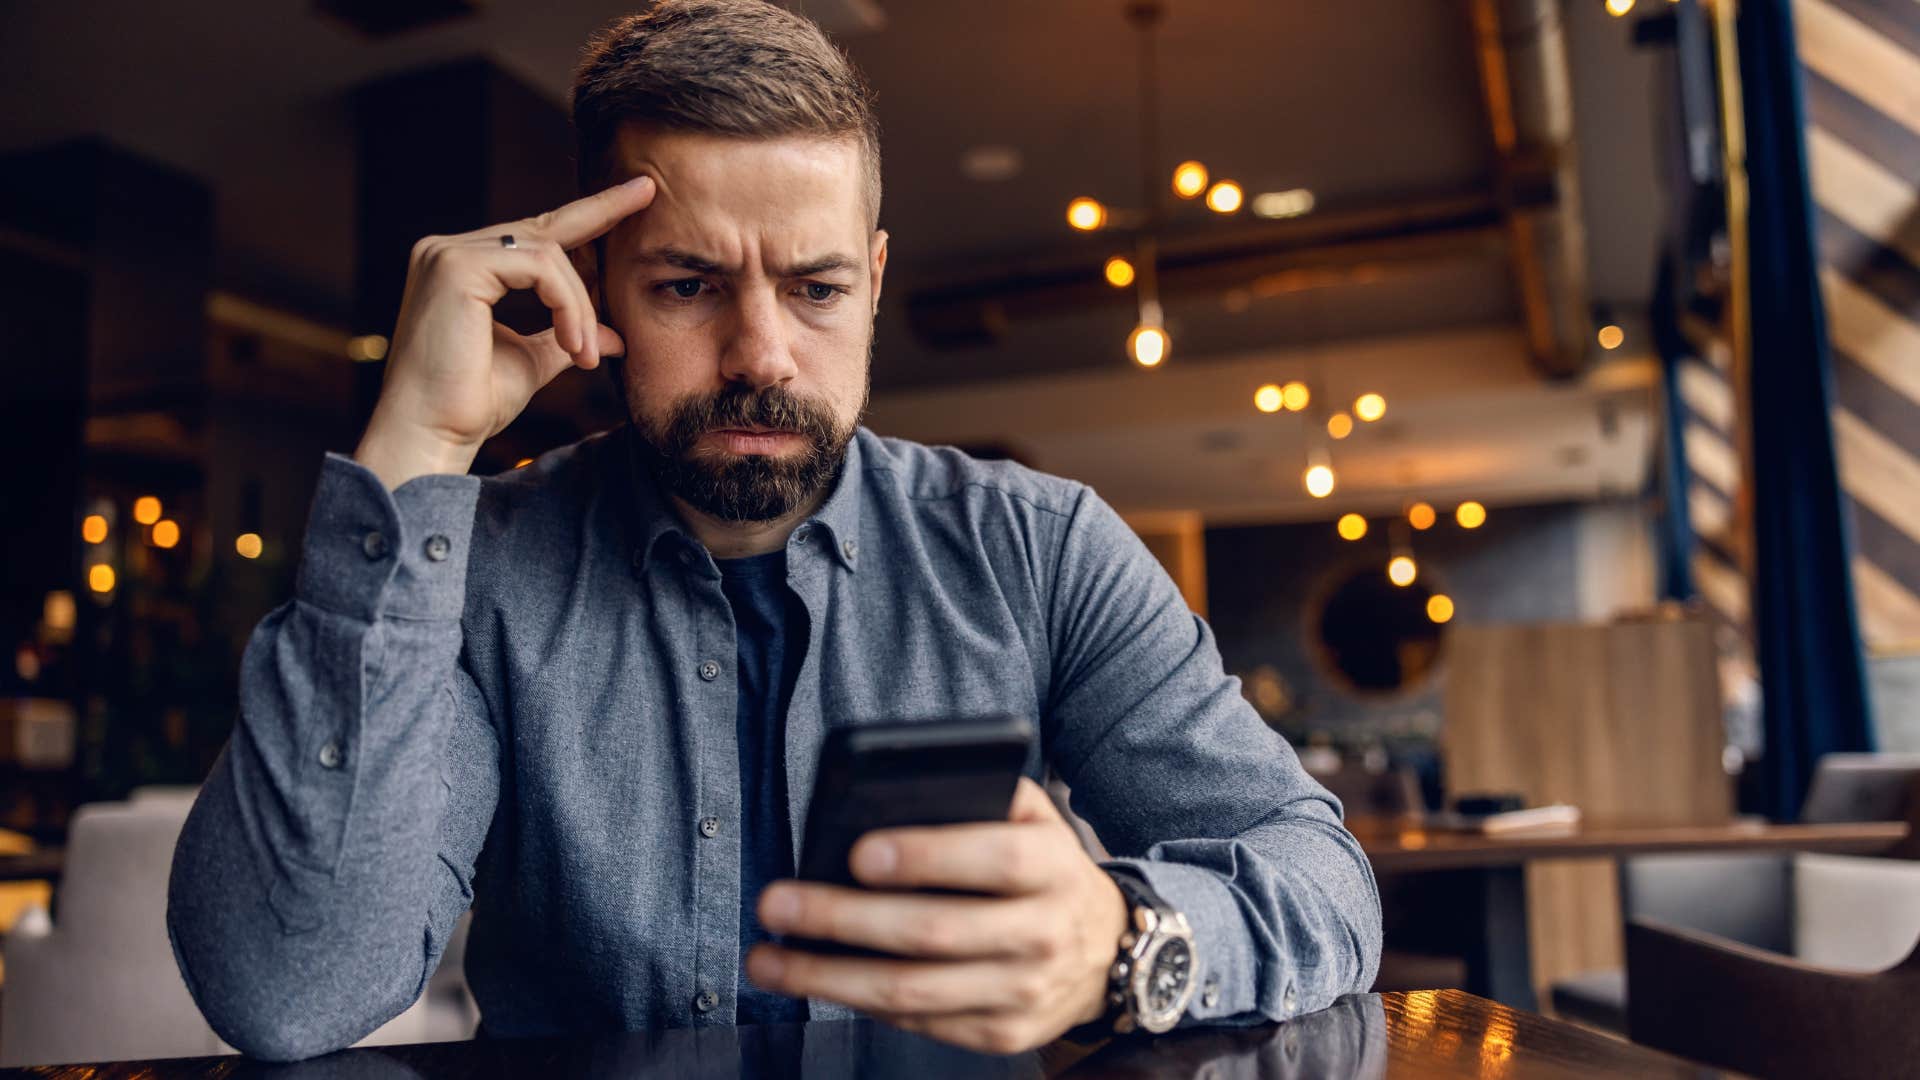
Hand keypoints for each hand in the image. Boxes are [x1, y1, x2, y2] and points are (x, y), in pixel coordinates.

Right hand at [353, 176, 654, 488]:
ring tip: (584, 354)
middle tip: (650, 191)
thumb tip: (613, 336)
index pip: (535, 233)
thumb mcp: (530, 363)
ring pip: (549, 255)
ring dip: (580, 307)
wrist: (430, 435)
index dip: (587, 214)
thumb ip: (565, 337)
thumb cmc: (470, 405)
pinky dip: (568, 306)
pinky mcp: (456, 266)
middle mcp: (448, 250)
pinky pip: (541, 268)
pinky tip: (572, 344)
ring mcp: (448, 254)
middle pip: (546, 230)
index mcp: (462, 267)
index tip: (636, 194)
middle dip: (603, 213)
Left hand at [747, 778, 1129, 1054]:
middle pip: (934, 932)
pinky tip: (818, 982)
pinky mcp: (1003, 1034)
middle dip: (844, 920)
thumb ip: (982, 794)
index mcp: (1054, 868)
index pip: (994, 860)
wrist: (1108, 950)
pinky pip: (920, 1021)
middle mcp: (1044, 934)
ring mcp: (1024, 992)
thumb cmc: (1045, 869)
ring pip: (913, 991)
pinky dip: (860, 1003)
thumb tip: (893, 792)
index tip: (858, 853)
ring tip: (767, 960)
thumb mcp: (1035, 820)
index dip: (927, 856)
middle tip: (777, 904)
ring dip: (829, 978)